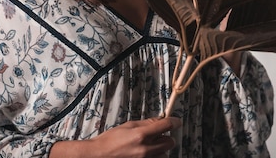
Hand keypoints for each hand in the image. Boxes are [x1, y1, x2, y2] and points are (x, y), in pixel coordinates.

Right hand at [49, 117, 181, 157]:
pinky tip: (146, 152)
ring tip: (149, 146)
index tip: (176, 121)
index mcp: (142, 135)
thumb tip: (159, 119)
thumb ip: (145, 123)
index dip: (174, 121)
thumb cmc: (110, 140)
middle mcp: (146, 149)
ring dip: (160, 148)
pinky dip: (154, 156)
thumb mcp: (127, 126)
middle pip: (170, 142)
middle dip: (166, 136)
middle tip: (159, 134)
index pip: (166, 125)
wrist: (99, 156)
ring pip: (164, 154)